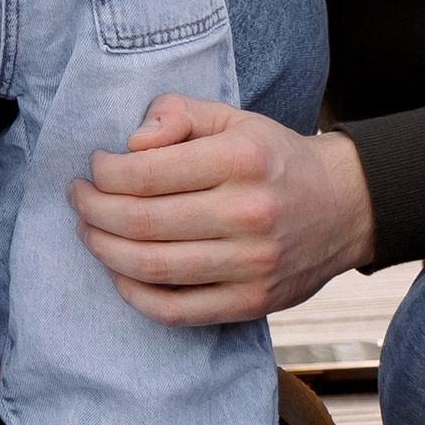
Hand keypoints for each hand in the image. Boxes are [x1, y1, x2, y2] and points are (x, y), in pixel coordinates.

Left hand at [68, 94, 373, 323]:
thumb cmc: (275, 158)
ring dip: (105, 251)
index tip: (92, 168)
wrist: (345, 206)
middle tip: (79, 200)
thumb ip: (179, 114)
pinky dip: (136, 296)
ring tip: (90, 232)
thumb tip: (132, 142)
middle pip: (142, 223)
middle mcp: (249, 213)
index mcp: (241, 160)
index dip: (104, 173)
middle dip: (94, 211)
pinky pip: (177, 311)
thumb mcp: (233, 118)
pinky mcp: (253, 302)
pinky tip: (120, 273)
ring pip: (153, 269)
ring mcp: (253, 264)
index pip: (146, 173)